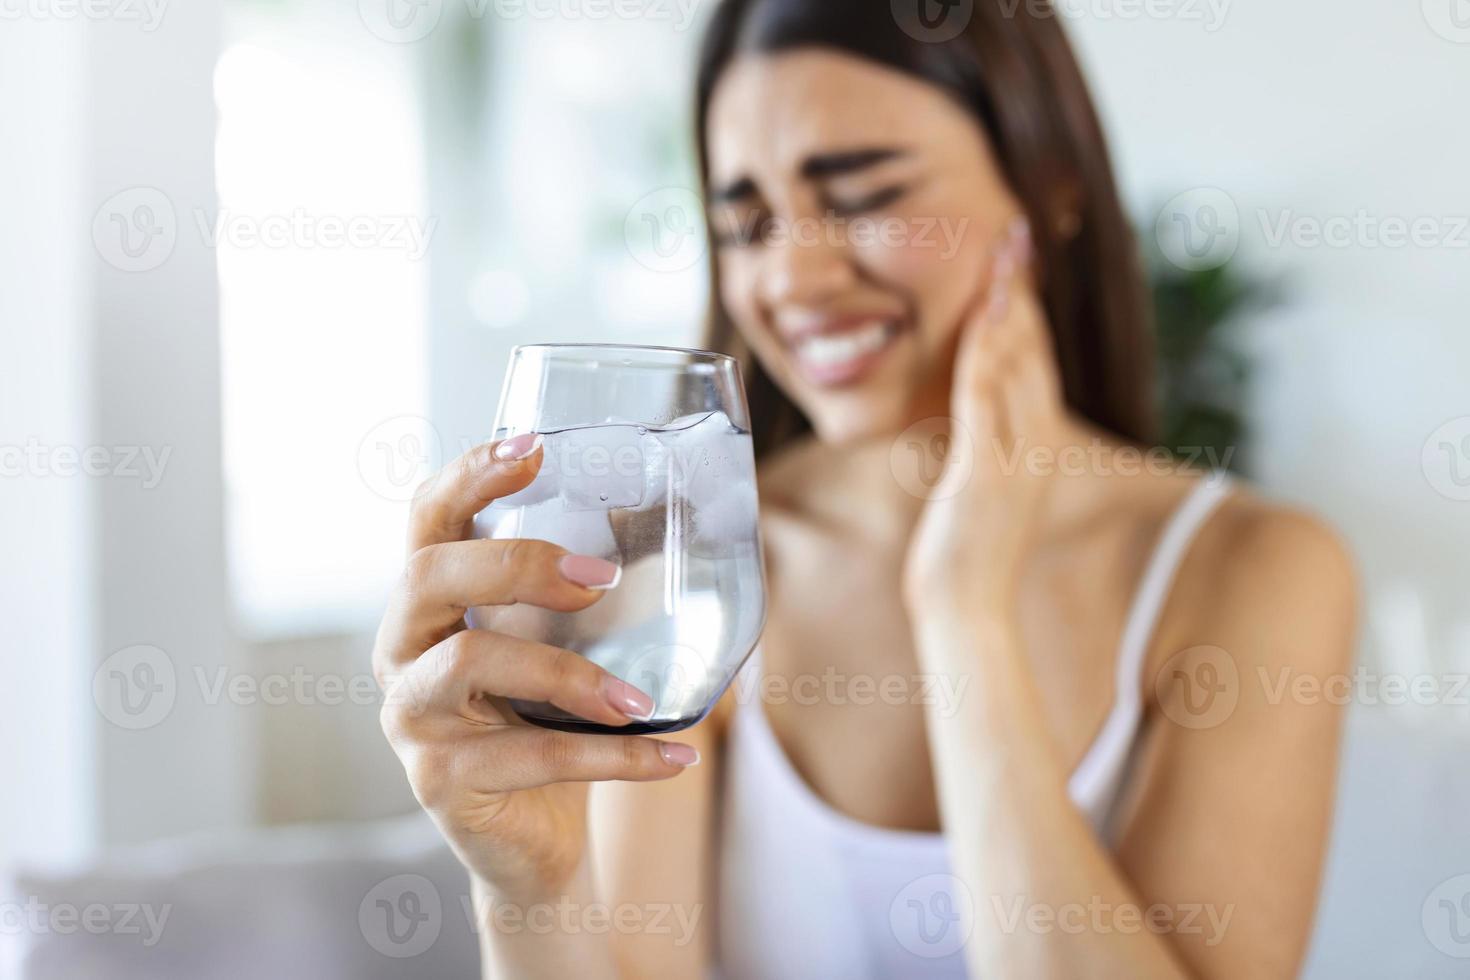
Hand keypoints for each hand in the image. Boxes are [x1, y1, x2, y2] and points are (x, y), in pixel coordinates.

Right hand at [373, 434, 699, 900]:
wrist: (533, 841)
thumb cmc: (547, 724)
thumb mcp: (562, 649)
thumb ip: (580, 597)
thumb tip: (684, 527)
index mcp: (429, 603)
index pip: (428, 518)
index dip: (470, 475)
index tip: (533, 447)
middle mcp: (401, 649)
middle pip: (431, 573)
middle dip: (519, 562)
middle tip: (600, 580)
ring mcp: (409, 715)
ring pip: (471, 658)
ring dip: (570, 673)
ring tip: (641, 701)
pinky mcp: (438, 779)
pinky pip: (530, 755)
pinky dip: (614, 758)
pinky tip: (674, 758)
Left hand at [902, 216, 1067, 612]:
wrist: (965, 612)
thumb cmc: (963, 558)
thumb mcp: (976, 492)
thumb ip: (980, 452)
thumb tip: (970, 425)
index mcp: (1032, 449)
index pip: (1033, 366)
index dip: (1025, 312)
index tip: (1016, 265)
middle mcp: (1033, 447)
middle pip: (1032, 353)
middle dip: (1021, 292)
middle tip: (1015, 235)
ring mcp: (1014, 460)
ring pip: (1015, 369)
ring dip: (1008, 310)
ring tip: (1003, 258)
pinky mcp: (985, 476)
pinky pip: (987, 405)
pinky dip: (986, 359)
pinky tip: (981, 322)